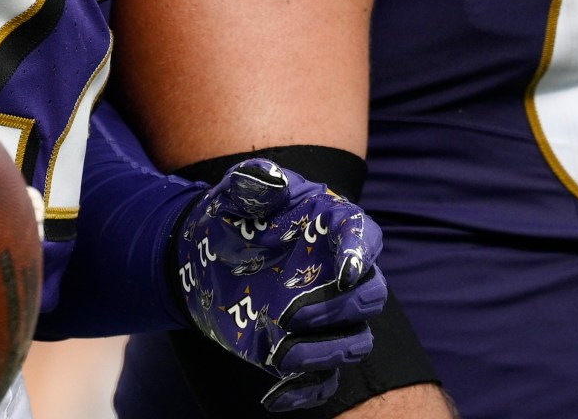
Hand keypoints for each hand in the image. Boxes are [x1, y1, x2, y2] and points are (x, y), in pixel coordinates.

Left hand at [174, 159, 387, 411]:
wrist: (205, 255)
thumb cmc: (233, 217)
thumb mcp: (238, 192)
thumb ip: (254, 182)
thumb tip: (269, 182)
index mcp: (332, 228)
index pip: (365, 236)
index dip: (363, 253)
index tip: (347, 270)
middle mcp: (337, 275)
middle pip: (372, 296)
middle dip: (344, 307)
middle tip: (298, 310)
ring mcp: (324, 317)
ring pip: (355, 343)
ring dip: (328, 351)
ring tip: (283, 347)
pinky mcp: (302, 348)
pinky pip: (322, 382)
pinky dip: (304, 393)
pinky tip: (273, 396)